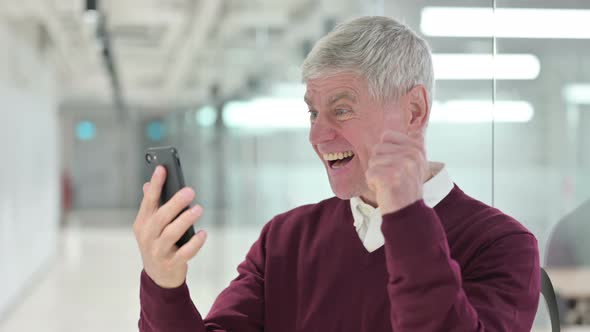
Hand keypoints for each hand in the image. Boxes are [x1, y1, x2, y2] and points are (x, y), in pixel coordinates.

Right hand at [133, 166, 206, 287]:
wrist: (157, 277)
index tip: (162, 168)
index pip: (148, 201)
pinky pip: (185, 252)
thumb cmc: (157, 244)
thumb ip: (151, 207)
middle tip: (190, 191)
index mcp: (142, 224)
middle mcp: (148, 236)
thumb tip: (148, 184)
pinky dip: (195, 243)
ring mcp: (159, 251)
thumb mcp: (150, 227)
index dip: (156, 184)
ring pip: (172, 233)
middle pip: (161, 216)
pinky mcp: (172, 263)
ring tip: (198, 209)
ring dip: (186, 220)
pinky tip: (203, 233)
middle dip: (175, 202)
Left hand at [365, 130, 428, 214]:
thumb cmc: (404, 187)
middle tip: (392, 177)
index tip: (395, 166)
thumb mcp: (412, 163)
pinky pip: (369, 173)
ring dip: (376, 174)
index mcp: (417, 147)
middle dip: (379, 164)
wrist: (407, 211)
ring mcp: (402, 165)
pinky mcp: (389, 176)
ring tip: (389, 184)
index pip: (387, 135)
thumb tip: (386, 133)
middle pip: (377, 148)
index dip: (385, 151)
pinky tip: (385, 190)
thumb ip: (403, 147)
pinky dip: (373, 184)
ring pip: (372, 161)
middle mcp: (412, 154)